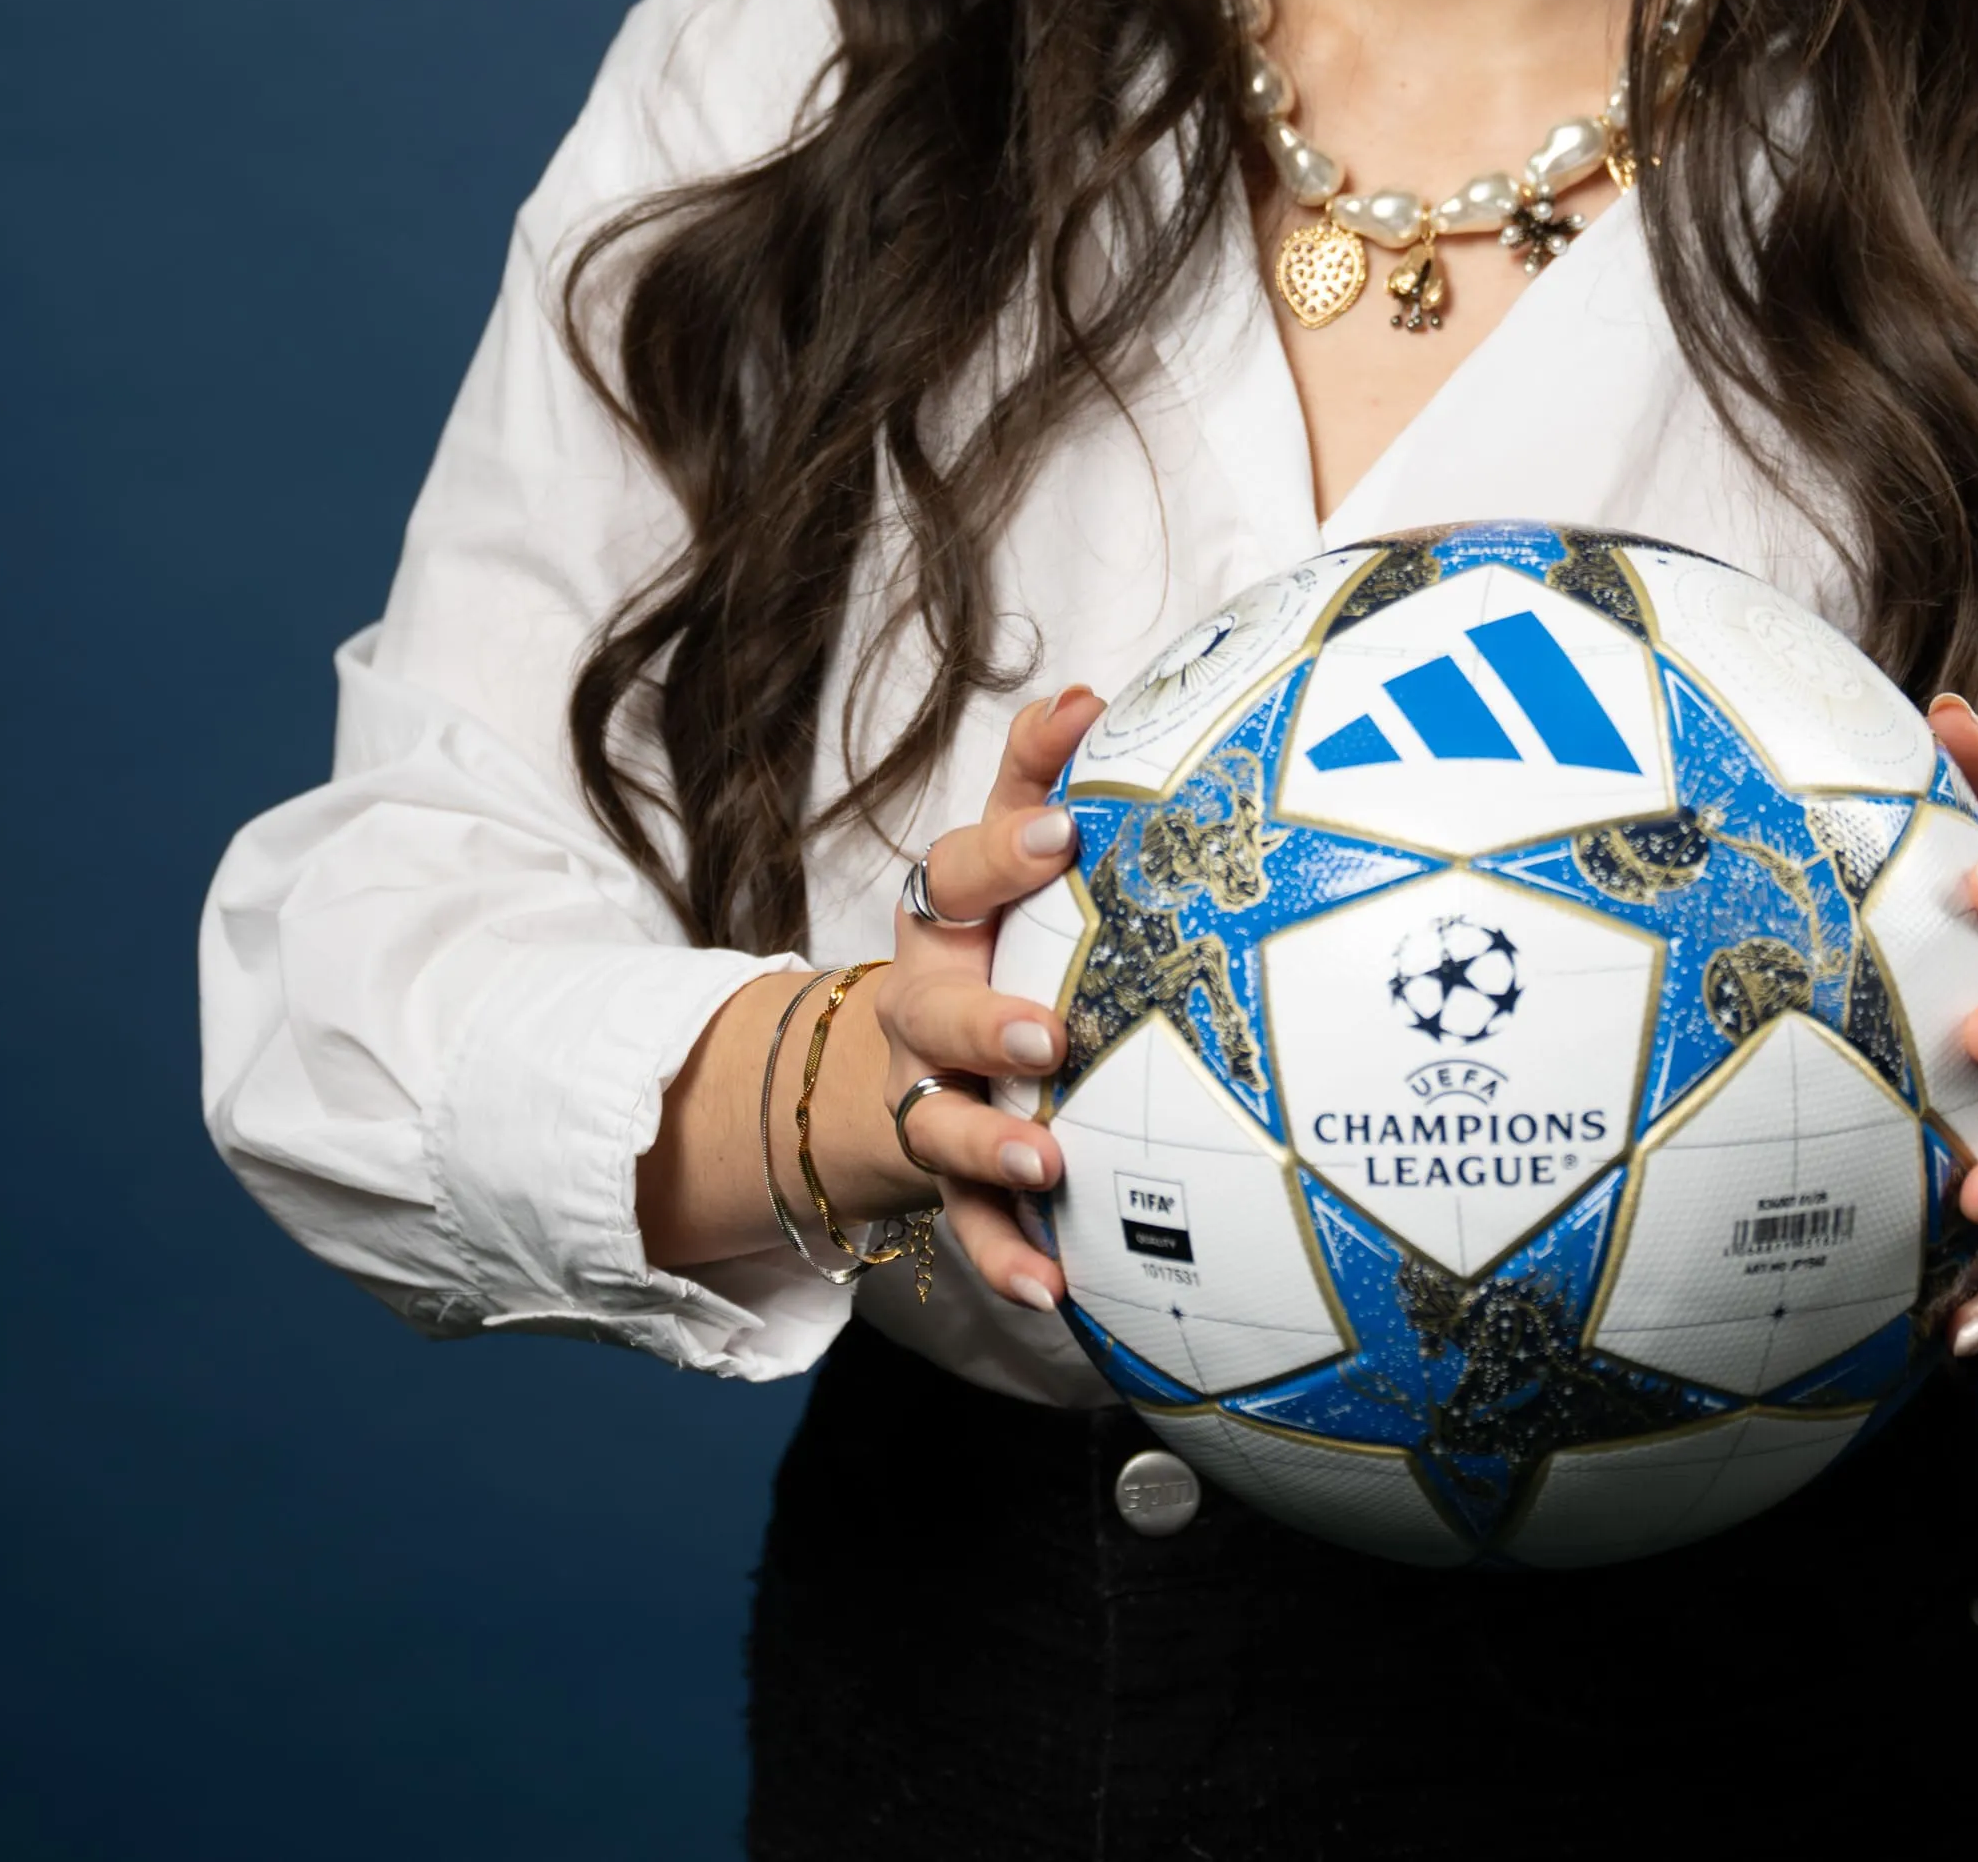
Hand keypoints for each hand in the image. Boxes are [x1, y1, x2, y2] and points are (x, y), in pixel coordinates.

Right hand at [824, 684, 1096, 1306]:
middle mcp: (923, 1003)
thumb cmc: (988, 941)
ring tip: (1047, 1158)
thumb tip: (1089, 690)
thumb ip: (1041, 779)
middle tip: (1048, 1029)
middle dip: (985, 1017)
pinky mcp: (944, 1175)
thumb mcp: (1004, 861)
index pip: (957, 870)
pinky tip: (1056, 1288)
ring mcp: (927, 1093)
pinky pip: (969, 1223)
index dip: (1004, 851)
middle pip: (933, 1008)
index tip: (1064, 830)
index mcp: (946, 919)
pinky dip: (1007, 1255)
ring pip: (943, 1120)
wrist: (888, 1066)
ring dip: (991, 1140)